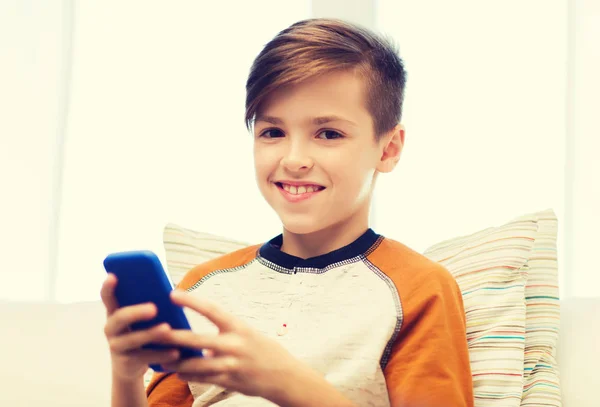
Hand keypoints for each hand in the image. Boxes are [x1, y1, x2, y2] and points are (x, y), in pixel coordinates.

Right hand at [101, 273, 179, 381]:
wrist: (131, 366)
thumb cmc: (141, 332)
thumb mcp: (142, 319)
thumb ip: (151, 305)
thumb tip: (172, 293)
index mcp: (115, 312)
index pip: (107, 297)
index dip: (108, 287)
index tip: (113, 276)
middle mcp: (111, 328)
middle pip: (120, 317)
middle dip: (137, 312)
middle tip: (154, 308)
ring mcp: (116, 346)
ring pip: (133, 339)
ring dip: (151, 333)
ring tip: (167, 329)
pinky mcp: (126, 363)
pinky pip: (145, 358)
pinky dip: (161, 354)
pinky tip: (176, 352)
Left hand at [160, 290, 306, 401]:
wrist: (284, 375)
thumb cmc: (262, 349)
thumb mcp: (246, 333)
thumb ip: (223, 333)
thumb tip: (196, 338)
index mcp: (238, 327)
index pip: (211, 310)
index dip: (191, 301)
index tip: (172, 294)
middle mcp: (234, 345)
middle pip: (198, 340)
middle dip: (175, 337)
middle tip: (156, 332)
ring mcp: (231, 365)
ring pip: (196, 365)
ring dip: (177, 363)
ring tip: (161, 359)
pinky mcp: (229, 382)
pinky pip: (203, 379)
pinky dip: (189, 376)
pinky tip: (178, 373)